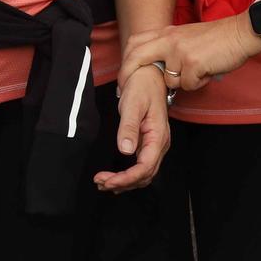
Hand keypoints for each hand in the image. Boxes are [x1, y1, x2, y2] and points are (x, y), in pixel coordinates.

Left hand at [95, 66, 171, 193]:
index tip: (108, 181)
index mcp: (158, 137)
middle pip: (145, 175)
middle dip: (123, 183)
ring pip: (144, 174)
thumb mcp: (133, 104)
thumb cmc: (142, 88)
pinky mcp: (148, 144)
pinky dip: (129, 177)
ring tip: (103, 183)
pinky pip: (141, 167)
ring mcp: (155, 146)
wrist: (148, 77)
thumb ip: (129, 127)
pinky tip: (116, 179)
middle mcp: (159, 145)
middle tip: (100, 182)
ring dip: (125, 182)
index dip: (127, 178)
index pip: (145, 167)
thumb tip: (125, 151)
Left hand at [119, 16, 260, 92]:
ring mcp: (180, 52)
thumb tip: (158, 68)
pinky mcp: (192, 64)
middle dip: (127, 76)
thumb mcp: (186, 36)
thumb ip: (170, 47)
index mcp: (167, 32)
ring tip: (199, 70)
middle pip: (138, 58)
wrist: (239, 34)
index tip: (123, 77)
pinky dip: (199, 83)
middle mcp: (169, 40)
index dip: (125, 60)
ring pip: (169, 81)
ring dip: (184, 82)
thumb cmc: (217, 39)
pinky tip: (208, 71)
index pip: (135, 42)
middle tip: (124, 92)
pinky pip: (188, 86)